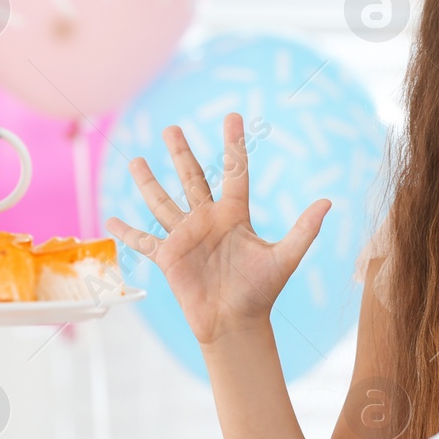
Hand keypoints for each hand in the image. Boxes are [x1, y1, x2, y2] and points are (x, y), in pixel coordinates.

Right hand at [105, 111, 331, 345]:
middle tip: (171, 127)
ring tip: (136, 161)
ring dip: (148, 183)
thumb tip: (328, 202)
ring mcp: (185, 237)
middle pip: (192, 178)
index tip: (232, 116)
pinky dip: (127, 233)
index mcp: (235, 215)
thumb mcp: (285, 258)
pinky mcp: (168, 258)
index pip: (234, 172)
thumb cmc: (262, 292)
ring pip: (163, 202)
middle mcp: (208, 221)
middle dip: (181, 153)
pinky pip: (143, 242)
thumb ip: (304, 230)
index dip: (234, 144)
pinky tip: (110, 221)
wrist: (236, 323)